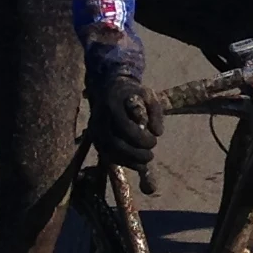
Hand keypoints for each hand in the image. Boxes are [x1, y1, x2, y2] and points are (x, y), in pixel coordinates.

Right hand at [85, 50, 162, 168]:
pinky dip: (122, 162)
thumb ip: (155, 112)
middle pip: (114, 143)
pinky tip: (137, 165)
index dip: (140, 138)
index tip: (155, 140)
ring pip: (109, 152)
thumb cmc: (133, 93)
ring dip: (128, 160)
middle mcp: (99, 118)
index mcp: (113, 104)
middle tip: (151, 156)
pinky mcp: (95, 139)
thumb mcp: (149, 96)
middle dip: (134, 153)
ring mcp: (94, 130)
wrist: (109, 88)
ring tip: (145, 163)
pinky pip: (106, 155)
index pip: (124, 126)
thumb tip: (158, 133)